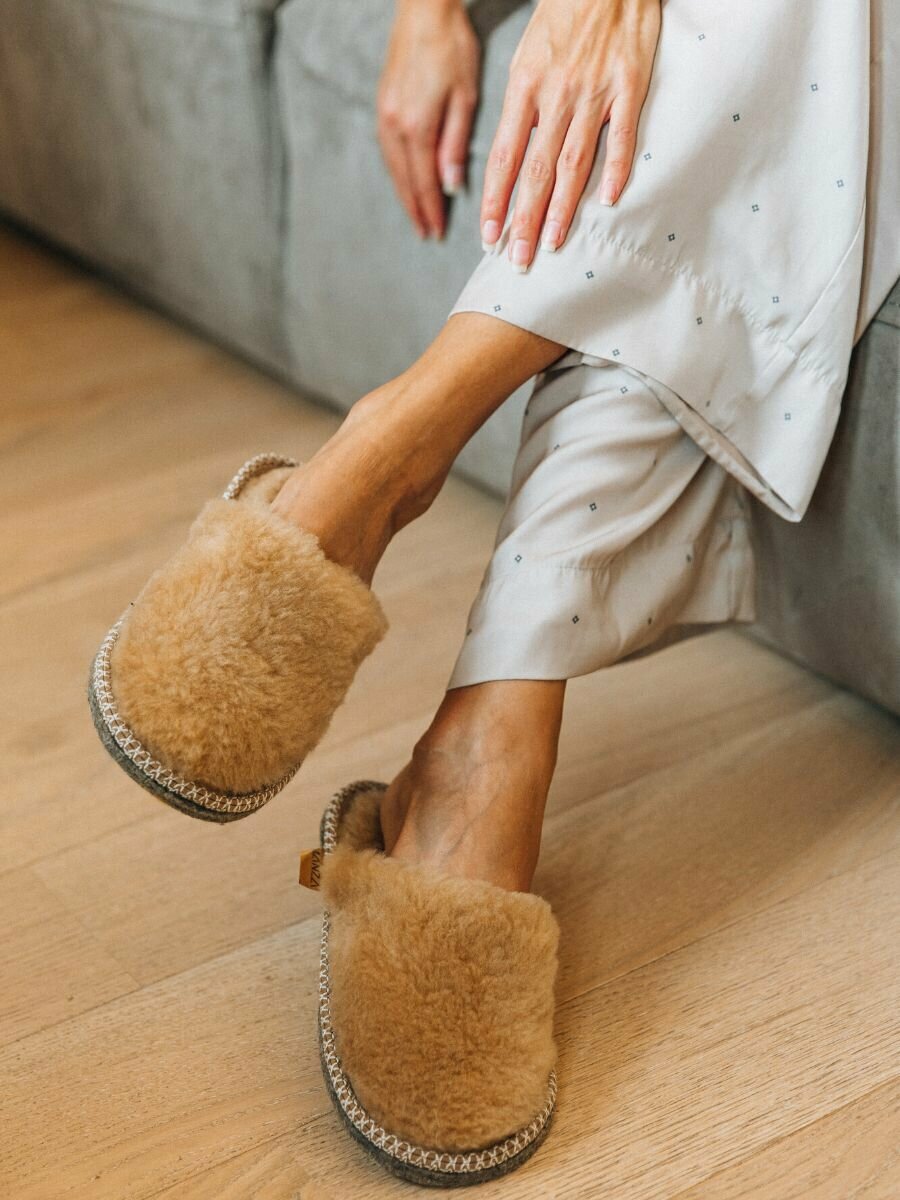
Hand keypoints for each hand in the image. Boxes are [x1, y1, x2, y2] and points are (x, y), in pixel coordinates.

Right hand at [377, 0, 480, 239]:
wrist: (423, 9)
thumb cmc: (452, 46)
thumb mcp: (465, 96)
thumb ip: (455, 144)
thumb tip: (451, 186)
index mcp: (416, 126)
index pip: (424, 182)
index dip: (432, 210)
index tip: (438, 232)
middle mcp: (394, 125)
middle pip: (405, 180)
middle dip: (416, 209)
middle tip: (426, 234)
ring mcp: (384, 115)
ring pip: (393, 167)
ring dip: (405, 194)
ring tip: (416, 215)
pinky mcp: (383, 104)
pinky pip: (388, 150)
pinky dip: (398, 172)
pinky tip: (406, 180)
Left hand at [481, 0, 660, 269]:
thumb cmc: (563, 15)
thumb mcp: (527, 57)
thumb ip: (521, 108)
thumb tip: (512, 158)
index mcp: (525, 86)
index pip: (504, 157)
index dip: (495, 201)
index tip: (489, 237)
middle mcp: (557, 94)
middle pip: (536, 170)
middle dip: (524, 220)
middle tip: (517, 259)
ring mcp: (595, 91)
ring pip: (575, 161)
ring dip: (562, 208)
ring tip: (552, 243)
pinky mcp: (631, 84)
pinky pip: (623, 135)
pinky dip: (617, 169)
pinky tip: (609, 201)